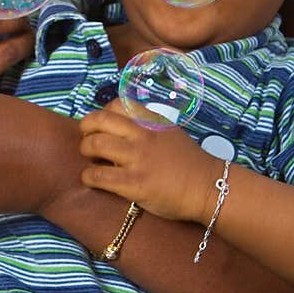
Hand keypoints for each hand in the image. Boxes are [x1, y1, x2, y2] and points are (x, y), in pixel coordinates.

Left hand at [78, 100, 218, 222]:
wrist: (207, 187)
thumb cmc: (189, 162)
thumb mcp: (170, 132)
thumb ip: (148, 125)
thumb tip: (121, 126)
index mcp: (152, 120)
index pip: (116, 105)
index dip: (102, 114)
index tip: (101, 126)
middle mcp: (142, 135)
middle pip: (99, 120)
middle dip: (86, 129)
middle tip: (87, 140)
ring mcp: (137, 158)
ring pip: (94, 145)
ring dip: (85, 151)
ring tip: (90, 159)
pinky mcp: (133, 183)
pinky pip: (98, 175)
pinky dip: (88, 176)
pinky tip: (92, 179)